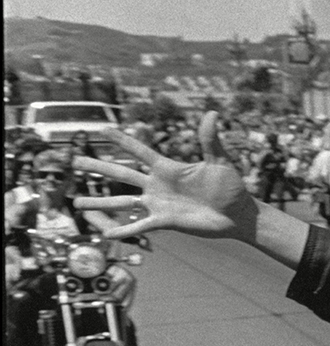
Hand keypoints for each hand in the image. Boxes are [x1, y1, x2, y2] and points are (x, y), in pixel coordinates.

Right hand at [70, 112, 253, 241]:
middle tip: (75, 161)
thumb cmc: (231, 187)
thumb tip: (211, 113)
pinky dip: (123, 230)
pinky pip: (139, 226)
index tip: (101, 130)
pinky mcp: (164, 222)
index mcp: (168, 168)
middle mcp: (157, 185)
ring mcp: (158, 204)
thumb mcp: (220, 161)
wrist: (238, 214)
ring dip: (100, 203)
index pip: (139, 151)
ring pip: (122, 202)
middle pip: (121, 173)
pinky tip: (104, 232)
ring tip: (77, 204)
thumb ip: (210, 139)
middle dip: (98, 167)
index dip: (121, 141)